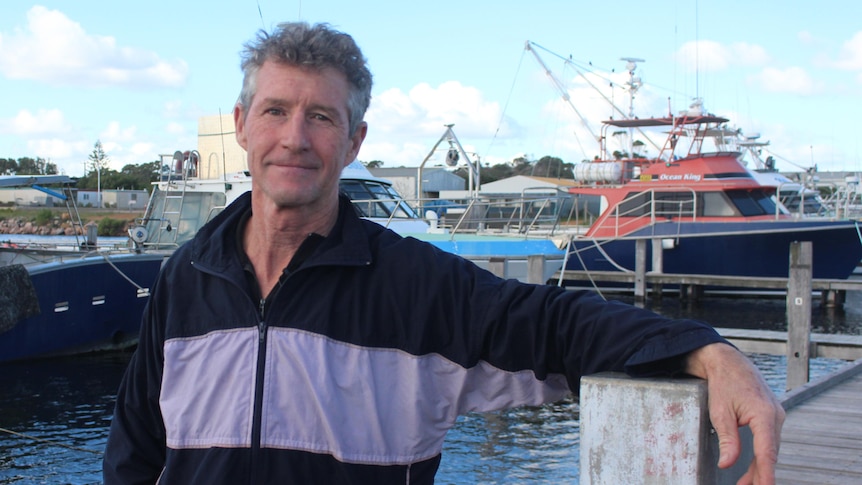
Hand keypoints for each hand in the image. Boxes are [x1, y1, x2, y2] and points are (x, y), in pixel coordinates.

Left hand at [685, 343, 784, 484]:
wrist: (728, 362)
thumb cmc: (724, 382)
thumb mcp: (720, 412)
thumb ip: (728, 440)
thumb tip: (727, 464)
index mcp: (764, 414)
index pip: (767, 452)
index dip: (765, 474)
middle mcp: (776, 416)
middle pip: (770, 454)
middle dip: (760, 475)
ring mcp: (776, 416)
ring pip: (770, 449)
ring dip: (760, 467)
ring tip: (746, 484)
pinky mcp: (771, 416)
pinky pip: (769, 441)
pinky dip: (761, 455)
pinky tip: (754, 468)